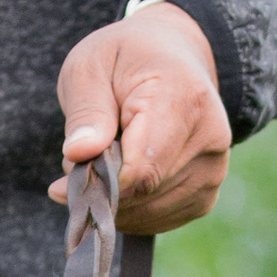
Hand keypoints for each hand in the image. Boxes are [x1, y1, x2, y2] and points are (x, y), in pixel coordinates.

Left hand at [53, 4, 229, 232]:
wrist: (171, 57)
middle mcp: (210, 138)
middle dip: (101, 188)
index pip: (143, 167)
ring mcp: (213, 169)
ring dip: (114, 200)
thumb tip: (79, 154)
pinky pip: (160, 219)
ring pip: (150, 212)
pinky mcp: (206, 192)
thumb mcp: (89, 67)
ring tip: (101, 160)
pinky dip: (130, 210)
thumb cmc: (123, 59)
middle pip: (145, 192)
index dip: (100, 183)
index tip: (63, 180)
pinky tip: (119, 179)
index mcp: (183, 98)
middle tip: (78, 160)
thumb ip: (86, 112)